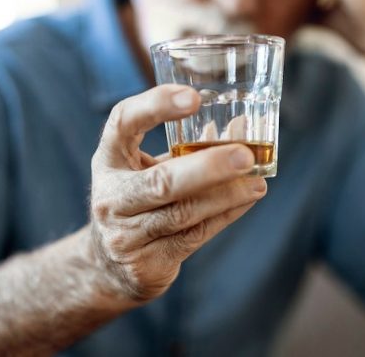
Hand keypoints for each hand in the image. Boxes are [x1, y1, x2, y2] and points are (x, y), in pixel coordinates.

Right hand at [89, 84, 266, 302]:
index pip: (123, 122)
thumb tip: (242, 125)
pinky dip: (224, 215)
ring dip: (226, 196)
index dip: (156, 106)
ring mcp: (124, 235)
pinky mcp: (145, 264)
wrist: (108, 266)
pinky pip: (193, 236)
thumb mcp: (147, 167)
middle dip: (208, 168)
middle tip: (245, 155)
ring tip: (256, 182)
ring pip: (183, 213)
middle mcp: (110, 196)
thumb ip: (186, 148)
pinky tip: (246, 200)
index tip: (194, 97)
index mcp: (109, 159)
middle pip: (161, 181)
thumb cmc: (137, 201)